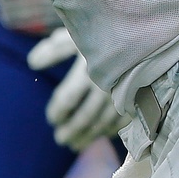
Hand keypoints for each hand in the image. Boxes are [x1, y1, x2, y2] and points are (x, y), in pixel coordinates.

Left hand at [27, 28, 128, 150]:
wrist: (145, 33)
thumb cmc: (106, 32)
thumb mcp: (79, 35)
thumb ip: (55, 49)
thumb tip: (32, 62)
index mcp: (88, 69)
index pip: (67, 99)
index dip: (57, 112)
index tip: (51, 118)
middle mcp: (106, 85)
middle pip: (84, 117)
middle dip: (70, 130)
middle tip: (60, 139)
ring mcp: (124, 94)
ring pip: (102, 124)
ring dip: (87, 136)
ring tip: (75, 145)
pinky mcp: (139, 99)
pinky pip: (121, 122)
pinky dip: (108, 131)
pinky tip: (100, 134)